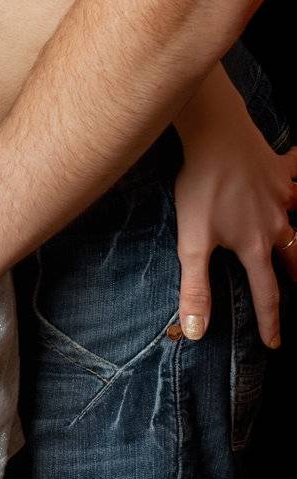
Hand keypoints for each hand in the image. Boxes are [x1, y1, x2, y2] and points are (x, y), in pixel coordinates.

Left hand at [173, 94, 296, 348]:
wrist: (215, 134)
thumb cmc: (202, 186)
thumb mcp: (192, 241)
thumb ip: (195, 287)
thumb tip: (196, 332)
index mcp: (255, 247)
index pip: (267, 294)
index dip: (270, 322)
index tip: (274, 343)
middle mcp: (276, 225)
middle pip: (295, 259)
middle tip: (295, 286)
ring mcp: (281, 196)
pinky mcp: (278, 168)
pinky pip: (296, 171)